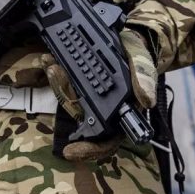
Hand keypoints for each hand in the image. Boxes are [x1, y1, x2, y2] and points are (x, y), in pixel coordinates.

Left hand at [39, 29, 157, 161]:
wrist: (130, 42)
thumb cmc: (139, 56)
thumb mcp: (144, 63)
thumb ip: (144, 79)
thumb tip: (147, 100)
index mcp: (120, 115)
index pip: (105, 141)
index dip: (89, 150)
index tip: (69, 151)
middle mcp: (101, 110)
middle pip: (79, 115)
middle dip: (65, 97)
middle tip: (56, 74)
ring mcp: (87, 97)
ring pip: (68, 99)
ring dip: (57, 83)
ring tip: (51, 65)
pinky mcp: (76, 84)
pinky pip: (63, 84)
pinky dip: (55, 73)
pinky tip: (47, 59)